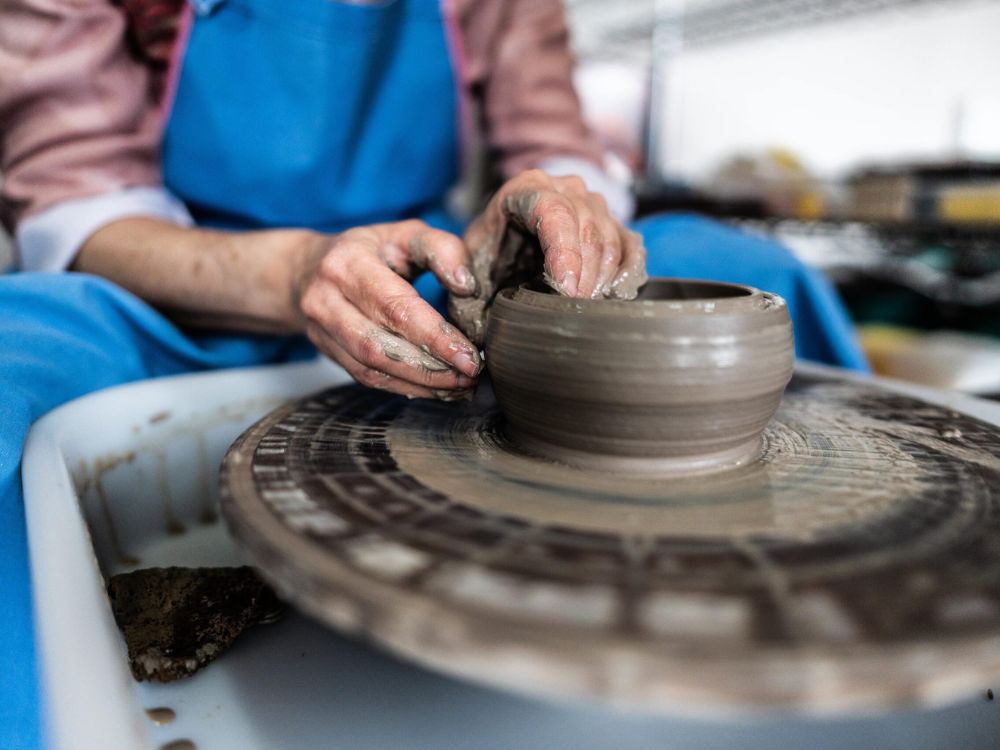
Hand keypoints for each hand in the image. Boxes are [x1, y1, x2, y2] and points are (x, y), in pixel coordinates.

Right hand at [294, 220, 482, 399]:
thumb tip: (466, 286)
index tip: (469, 355)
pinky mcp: (326, 352)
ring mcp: (321, 329)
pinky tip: (436, 388)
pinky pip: (367, 378)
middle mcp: (326, 299)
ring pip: (372, 369)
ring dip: (421, 383)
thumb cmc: (370, 250)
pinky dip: (405, 387)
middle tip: (471, 375)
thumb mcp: (406, 234)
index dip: (435, 337)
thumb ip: (442, 249)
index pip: (395, 308)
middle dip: (431, 368)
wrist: (309, 268)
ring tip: (460, 385)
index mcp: (348, 263)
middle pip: (381, 346)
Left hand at [450, 169, 646, 343]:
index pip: (553, 214)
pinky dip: (625, 276)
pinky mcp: (612, 224)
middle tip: (575, 313)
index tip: (567, 293)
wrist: (507, 250)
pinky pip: (630, 248)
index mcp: (526, 188)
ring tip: (587, 310)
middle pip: (587, 229)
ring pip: (611, 240)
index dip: (564, 254)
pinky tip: (611, 298)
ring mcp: (592, 203)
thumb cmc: (489, 259)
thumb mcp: (468, 268)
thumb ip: (462, 284)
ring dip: (603, 281)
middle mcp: (564, 188)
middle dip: (584, 277)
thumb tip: (472, 303)